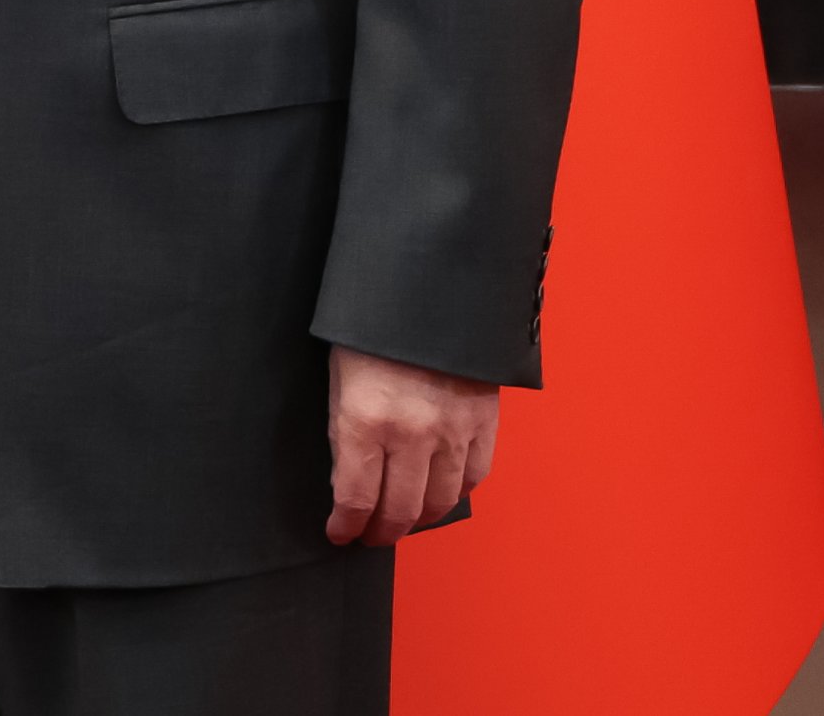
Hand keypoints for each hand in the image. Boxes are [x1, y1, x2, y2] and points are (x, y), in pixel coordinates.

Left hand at [324, 345, 496, 545]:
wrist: (428, 287)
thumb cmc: (371, 327)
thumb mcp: (338, 379)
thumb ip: (344, 434)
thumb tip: (348, 482)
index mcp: (365, 421)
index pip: (356, 498)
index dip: (347, 526)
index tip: (340, 534)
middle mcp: (412, 434)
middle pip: (400, 510)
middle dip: (381, 531)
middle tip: (371, 536)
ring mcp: (453, 430)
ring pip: (441, 501)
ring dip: (420, 519)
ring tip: (404, 520)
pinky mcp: (484, 421)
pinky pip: (475, 475)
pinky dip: (458, 492)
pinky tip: (441, 493)